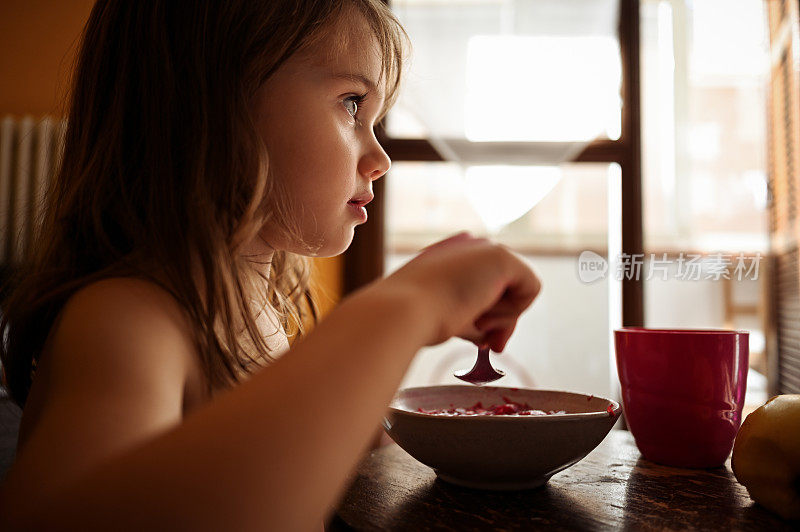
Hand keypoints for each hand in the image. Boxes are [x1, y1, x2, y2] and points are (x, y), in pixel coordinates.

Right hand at [380, 232, 540, 351]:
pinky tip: (483, 315)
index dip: (491, 316)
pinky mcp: (502, 257)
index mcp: (452, 257)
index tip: (485, 342)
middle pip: (506, 289)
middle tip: (494, 346)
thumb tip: (489, 337)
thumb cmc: (414, 319)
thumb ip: (470, 319)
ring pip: (518, 291)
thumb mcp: (446, 316)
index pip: (486, 287)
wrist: (402, 311)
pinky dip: (513, 313)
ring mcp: (485, 249)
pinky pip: (530, 290)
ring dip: (503, 319)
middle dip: (504, 320)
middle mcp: (470, 247)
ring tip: (475, 326)